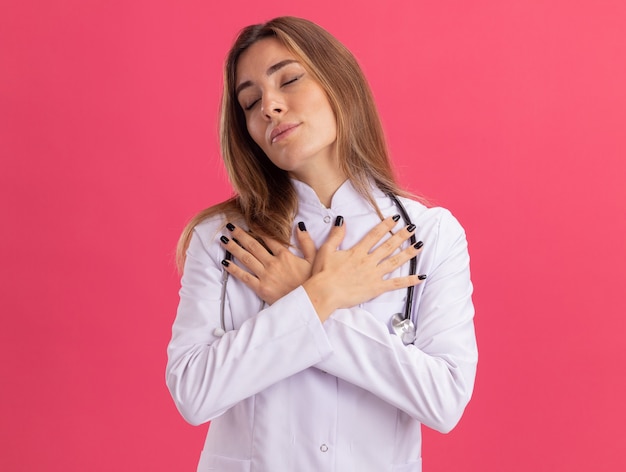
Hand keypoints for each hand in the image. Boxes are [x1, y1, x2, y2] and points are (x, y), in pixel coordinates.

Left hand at [219, 222, 316, 304]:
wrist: (308, 303)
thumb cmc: (311, 282)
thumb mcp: (315, 260)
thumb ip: (307, 242)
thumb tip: (300, 226)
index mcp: (285, 255)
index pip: (269, 238)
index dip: (259, 229)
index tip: (250, 222)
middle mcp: (273, 263)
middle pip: (253, 245)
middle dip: (240, 235)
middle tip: (230, 227)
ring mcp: (265, 275)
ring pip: (246, 258)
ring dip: (234, 248)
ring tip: (224, 240)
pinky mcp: (261, 288)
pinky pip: (244, 277)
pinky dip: (233, 269)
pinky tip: (225, 262)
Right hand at [303, 215, 424, 321]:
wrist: (325, 293)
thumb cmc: (322, 274)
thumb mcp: (326, 250)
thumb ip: (336, 235)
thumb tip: (341, 220)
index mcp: (357, 252)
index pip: (375, 235)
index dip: (386, 225)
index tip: (395, 218)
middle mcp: (368, 261)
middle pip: (388, 245)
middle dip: (402, 235)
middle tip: (413, 227)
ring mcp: (374, 274)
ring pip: (395, 262)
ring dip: (408, 253)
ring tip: (420, 246)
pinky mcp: (376, 288)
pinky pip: (396, 284)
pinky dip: (409, 281)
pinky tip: (420, 277)